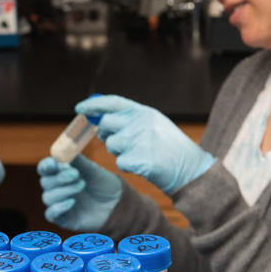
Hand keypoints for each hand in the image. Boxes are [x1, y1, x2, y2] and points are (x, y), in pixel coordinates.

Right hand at [37, 155, 121, 230]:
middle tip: (77, 174)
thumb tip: (65, 148)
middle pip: (45, 182)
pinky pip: (50, 214)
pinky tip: (72, 202)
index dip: (46, 165)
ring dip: (63, 190)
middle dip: (60, 177)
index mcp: (61, 173)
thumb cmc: (103, 184)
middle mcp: (57, 188)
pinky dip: (58, 207)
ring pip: (47, 197)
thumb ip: (78, 161)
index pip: (45, 168)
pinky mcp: (63, 219)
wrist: (117, 203)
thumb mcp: (93, 170)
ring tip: (82, 185)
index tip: (54, 164)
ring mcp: (59, 203)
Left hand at [77, 95, 214, 194]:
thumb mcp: (155, 124)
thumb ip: (131, 118)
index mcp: (144, 112)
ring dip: (119, 151)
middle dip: (105, 133)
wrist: (191, 169)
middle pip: (106, 124)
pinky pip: (119, 162)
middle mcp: (139, 123)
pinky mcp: (137, 160)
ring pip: (111, 145)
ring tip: (140, 153)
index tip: (80, 108)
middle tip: (118, 140)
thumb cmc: (170, 147)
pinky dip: (128, 166)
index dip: (93, 104)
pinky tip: (143, 165)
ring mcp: (137, 141)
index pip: (112, 102)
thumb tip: (102, 119)